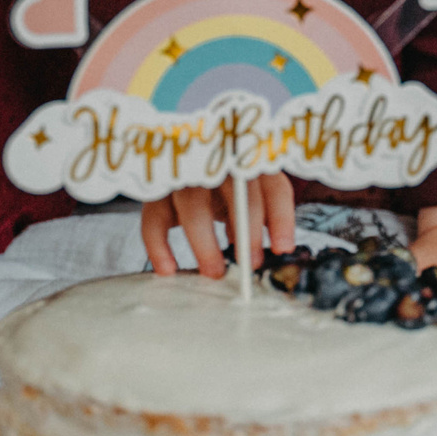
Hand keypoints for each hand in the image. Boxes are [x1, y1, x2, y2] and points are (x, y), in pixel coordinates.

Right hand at [143, 173, 295, 277]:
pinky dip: (159, 246)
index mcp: (250, 164)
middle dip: (247, 232)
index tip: (282, 248)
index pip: (273, 187)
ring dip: (206, 244)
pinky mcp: (156, 192)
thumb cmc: (224, 188)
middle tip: (250, 264)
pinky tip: (168, 268)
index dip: (280, 219)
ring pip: (194, 207)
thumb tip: (267, 251)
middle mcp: (219, 164)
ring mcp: (185, 176)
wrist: (186, 163)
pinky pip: (153, 219)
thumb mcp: (246, 195)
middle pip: (236, 194)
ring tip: (215, 272)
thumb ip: (256, 216)